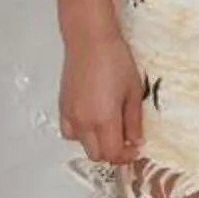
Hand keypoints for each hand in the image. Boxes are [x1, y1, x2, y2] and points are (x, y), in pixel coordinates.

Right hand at [59, 31, 143, 165]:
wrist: (89, 41)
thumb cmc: (115, 60)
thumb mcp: (133, 91)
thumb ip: (134, 121)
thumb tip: (136, 141)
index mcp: (104, 119)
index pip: (113, 154)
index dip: (127, 156)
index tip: (135, 148)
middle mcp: (84, 122)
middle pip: (97, 155)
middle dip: (112, 153)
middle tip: (125, 141)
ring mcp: (70, 115)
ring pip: (82, 145)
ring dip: (96, 144)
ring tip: (108, 129)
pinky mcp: (62, 107)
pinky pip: (69, 132)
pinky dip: (81, 134)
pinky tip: (91, 121)